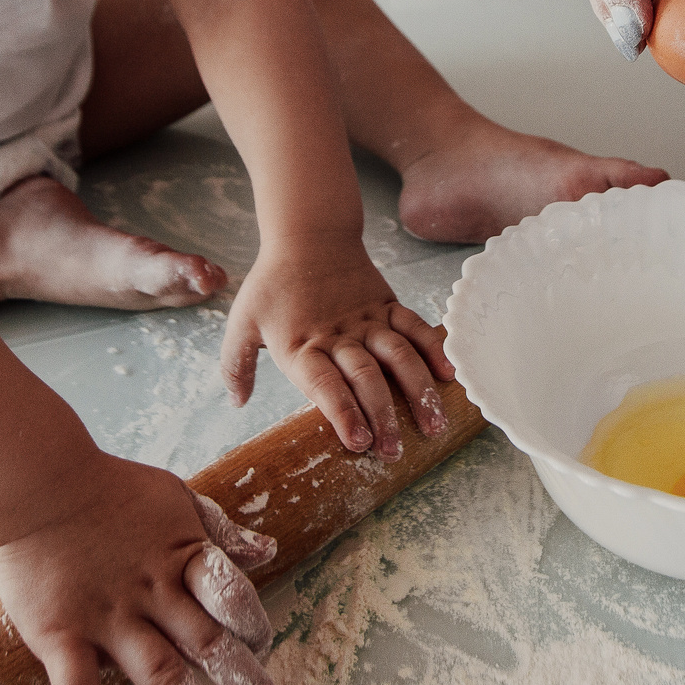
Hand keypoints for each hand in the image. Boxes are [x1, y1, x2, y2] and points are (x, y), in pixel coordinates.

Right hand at [0, 455, 291, 684]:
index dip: (253, 623)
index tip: (265, 646)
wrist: (35, 479)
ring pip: (162, 678)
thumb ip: (220, 529)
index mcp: (182, 557)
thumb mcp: (175, 497)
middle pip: (211, 647)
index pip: (232, 598)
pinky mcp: (62, 636)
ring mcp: (109, 619)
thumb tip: (268, 552)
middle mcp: (153, 595)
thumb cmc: (107, 488)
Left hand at [219, 232, 454, 455]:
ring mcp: (368, 320)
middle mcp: (338, 336)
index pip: (324, 385)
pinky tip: (448, 375)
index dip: (343, 413)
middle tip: (394, 451)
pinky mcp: (388, 305)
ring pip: (398, 356)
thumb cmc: (273, 282)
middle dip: (383, 417)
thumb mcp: (243, 321)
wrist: (308, 233)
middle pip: (365, 378)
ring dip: (417, 391)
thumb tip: (237, 403)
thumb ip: (236, 364)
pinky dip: (433, 349)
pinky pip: (415, 327)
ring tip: (433, 425)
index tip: (359, 442)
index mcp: (301, 346)